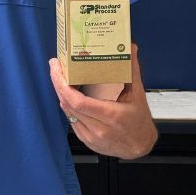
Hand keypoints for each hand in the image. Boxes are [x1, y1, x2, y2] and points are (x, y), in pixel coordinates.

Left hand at [49, 43, 157, 158]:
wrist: (140, 145)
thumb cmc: (139, 120)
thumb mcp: (138, 94)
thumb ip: (132, 70)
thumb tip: (131, 48)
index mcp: (111, 115)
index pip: (78, 101)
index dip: (63, 85)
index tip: (57, 69)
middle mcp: (99, 128)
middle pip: (69, 105)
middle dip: (58, 84)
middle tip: (55, 68)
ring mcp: (91, 136)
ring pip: (68, 113)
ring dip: (61, 95)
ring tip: (60, 78)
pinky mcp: (87, 140)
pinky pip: (72, 121)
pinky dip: (68, 107)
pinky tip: (67, 96)